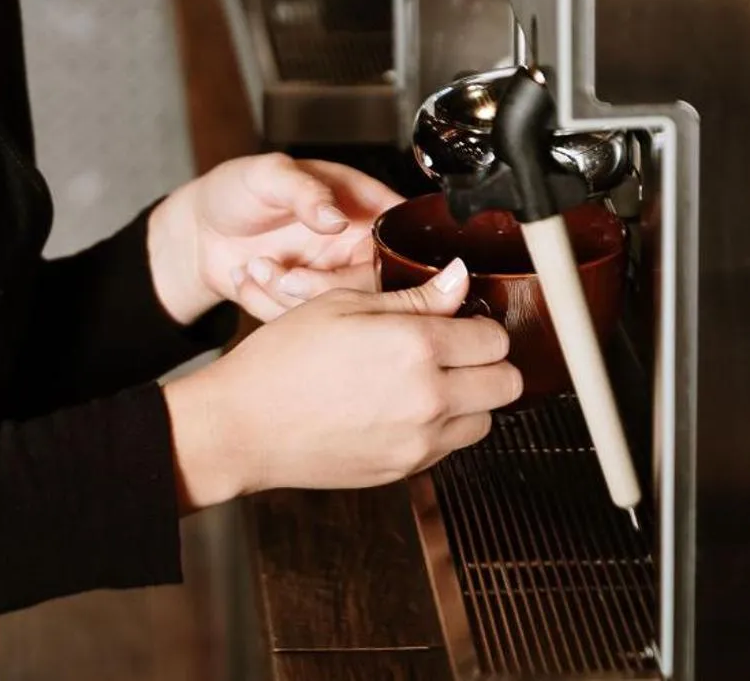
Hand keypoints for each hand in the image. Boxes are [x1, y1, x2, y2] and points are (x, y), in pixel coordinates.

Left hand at [148, 153, 401, 325]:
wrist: (197, 232)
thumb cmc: (236, 190)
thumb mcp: (268, 175)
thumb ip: (304, 191)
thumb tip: (336, 217)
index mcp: (361, 205)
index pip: (401, 238)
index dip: (389, 260)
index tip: (346, 268)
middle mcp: (354, 246)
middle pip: (373, 287)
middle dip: (323, 288)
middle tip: (287, 277)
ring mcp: (332, 280)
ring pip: (337, 312)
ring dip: (286, 296)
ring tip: (256, 266)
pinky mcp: (306, 307)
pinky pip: (302, 323)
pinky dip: (266, 306)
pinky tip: (247, 277)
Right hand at [162, 262, 521, 508]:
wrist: (243, 426)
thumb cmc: (281, 362)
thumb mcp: (342, 305)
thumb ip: (413, 295)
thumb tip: (457, 279)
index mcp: (415, 347)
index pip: (494, 338)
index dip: (478, 323)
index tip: (460, 320)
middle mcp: (428, 398)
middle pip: (507, 384)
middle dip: (488, 363)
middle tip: (457, 350)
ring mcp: (419, 441)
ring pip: (485, 421)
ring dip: (470, 400)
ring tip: (428, 381)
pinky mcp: (405, 471)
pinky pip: (450, 448)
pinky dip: (441, 428)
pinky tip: (402, 408)